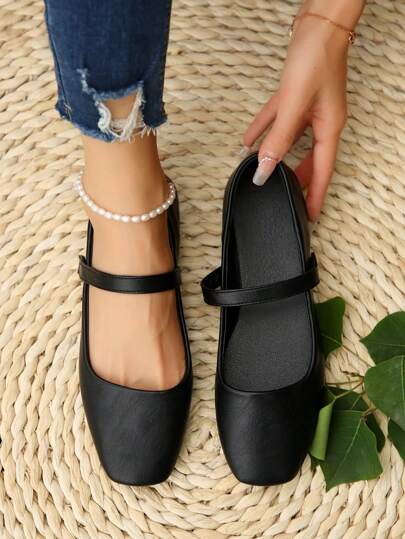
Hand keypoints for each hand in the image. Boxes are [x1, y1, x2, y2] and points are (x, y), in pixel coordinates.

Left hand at [243, 2, 362, 221]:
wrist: (318, 22)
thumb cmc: (316, 58)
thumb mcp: (294, 105)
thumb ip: (278, 140)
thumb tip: (264, 170)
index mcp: (329, 128)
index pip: (322, 171)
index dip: (314, 195)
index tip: (309, 215)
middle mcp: (321, 121)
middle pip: (308, 159)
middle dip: (295, 179)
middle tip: (285, 198)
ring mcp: (309, 109)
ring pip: (292, 142)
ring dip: (276, 156)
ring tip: (264, 174)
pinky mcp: (296, 96)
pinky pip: (278, 121)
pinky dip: (263, 131)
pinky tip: (247, 142)